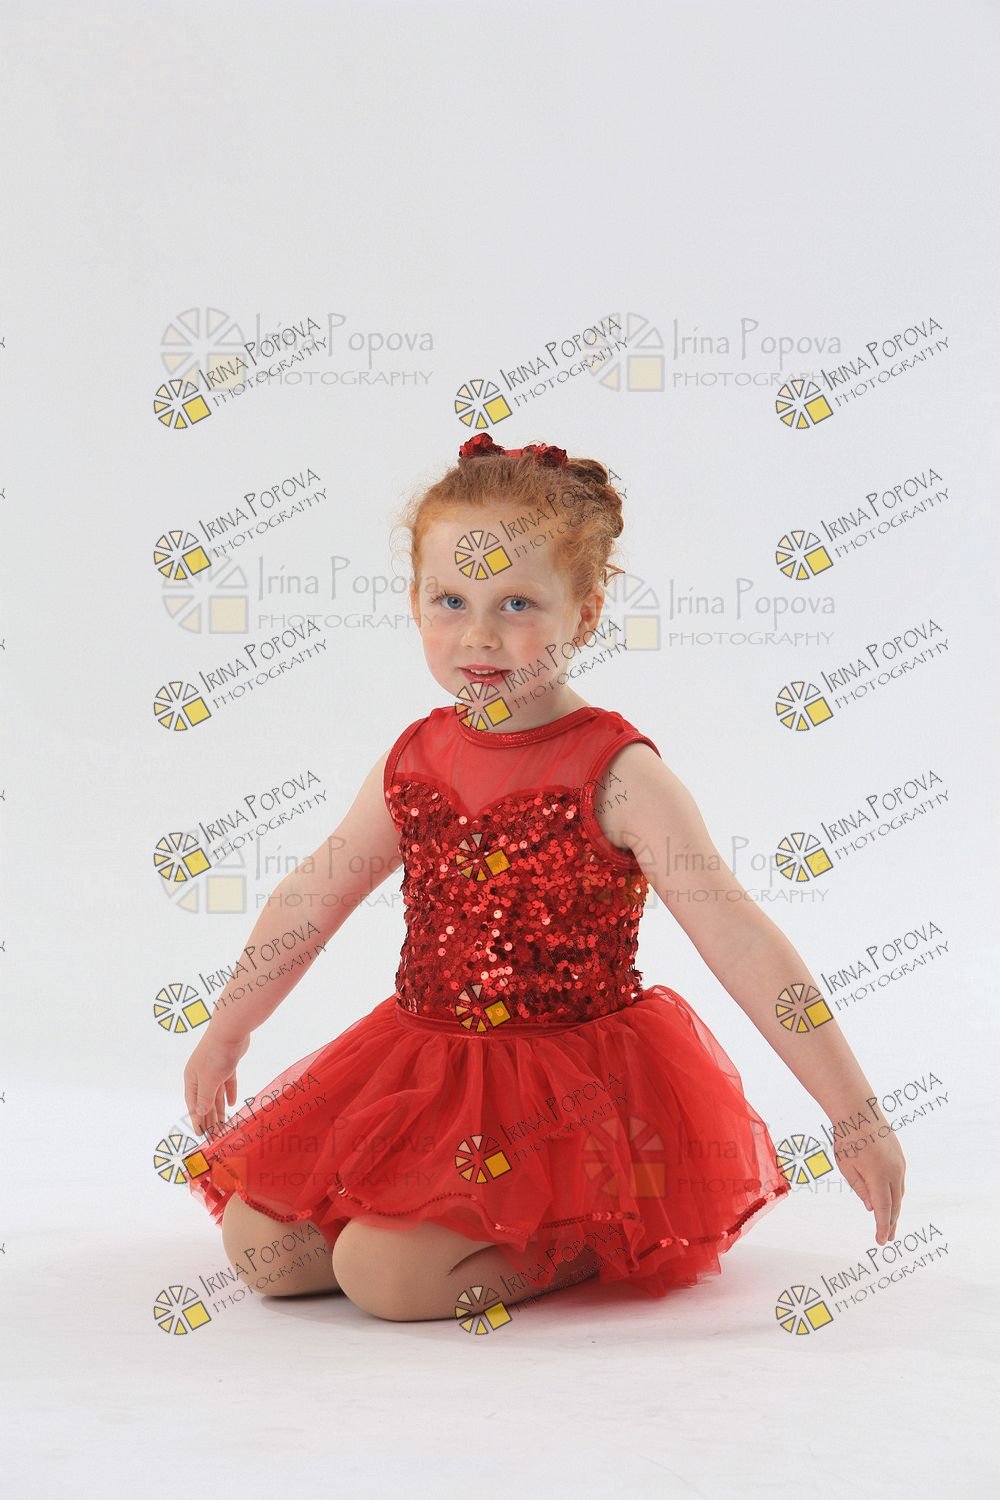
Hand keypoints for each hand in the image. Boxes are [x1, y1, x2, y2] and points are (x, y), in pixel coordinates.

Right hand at [184, 1027, 250, 1138]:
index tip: (201, 1136)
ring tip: (223, 1126)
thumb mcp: (209, 1080)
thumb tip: (199, 1113)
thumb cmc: (216, 1055)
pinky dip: (229, 1093)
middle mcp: (201, 1076)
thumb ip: (205, 1098)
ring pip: (216, 1094)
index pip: (193, 1105)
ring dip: (219, 1110)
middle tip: (215, 1137)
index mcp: (192, 1079)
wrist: (230, 1030)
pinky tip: (232, 1104)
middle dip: (209, 1119)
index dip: (197, 1121)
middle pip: (205, 1102)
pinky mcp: (228, 1065)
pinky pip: (227, 1083)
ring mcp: (214, 1070)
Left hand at [833, 1125, 905, 1244]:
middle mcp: (894, 1173)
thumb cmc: (848, 1139)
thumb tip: (873, 1208)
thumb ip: (861, 1189)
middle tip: (888, 1238)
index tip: (881, 1241)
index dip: (882, 1227)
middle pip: (895, 1204)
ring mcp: (899, 1164)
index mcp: (880, 1178)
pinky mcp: (899, 1156)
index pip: (883, 1211)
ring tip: (890, 1222)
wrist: (859, 1111)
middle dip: (891, 1222)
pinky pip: (899, 1180)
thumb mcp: (847, 1167)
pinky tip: (891, 1198)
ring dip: (895, 1208)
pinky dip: (895, 1193)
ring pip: (899, 1192)